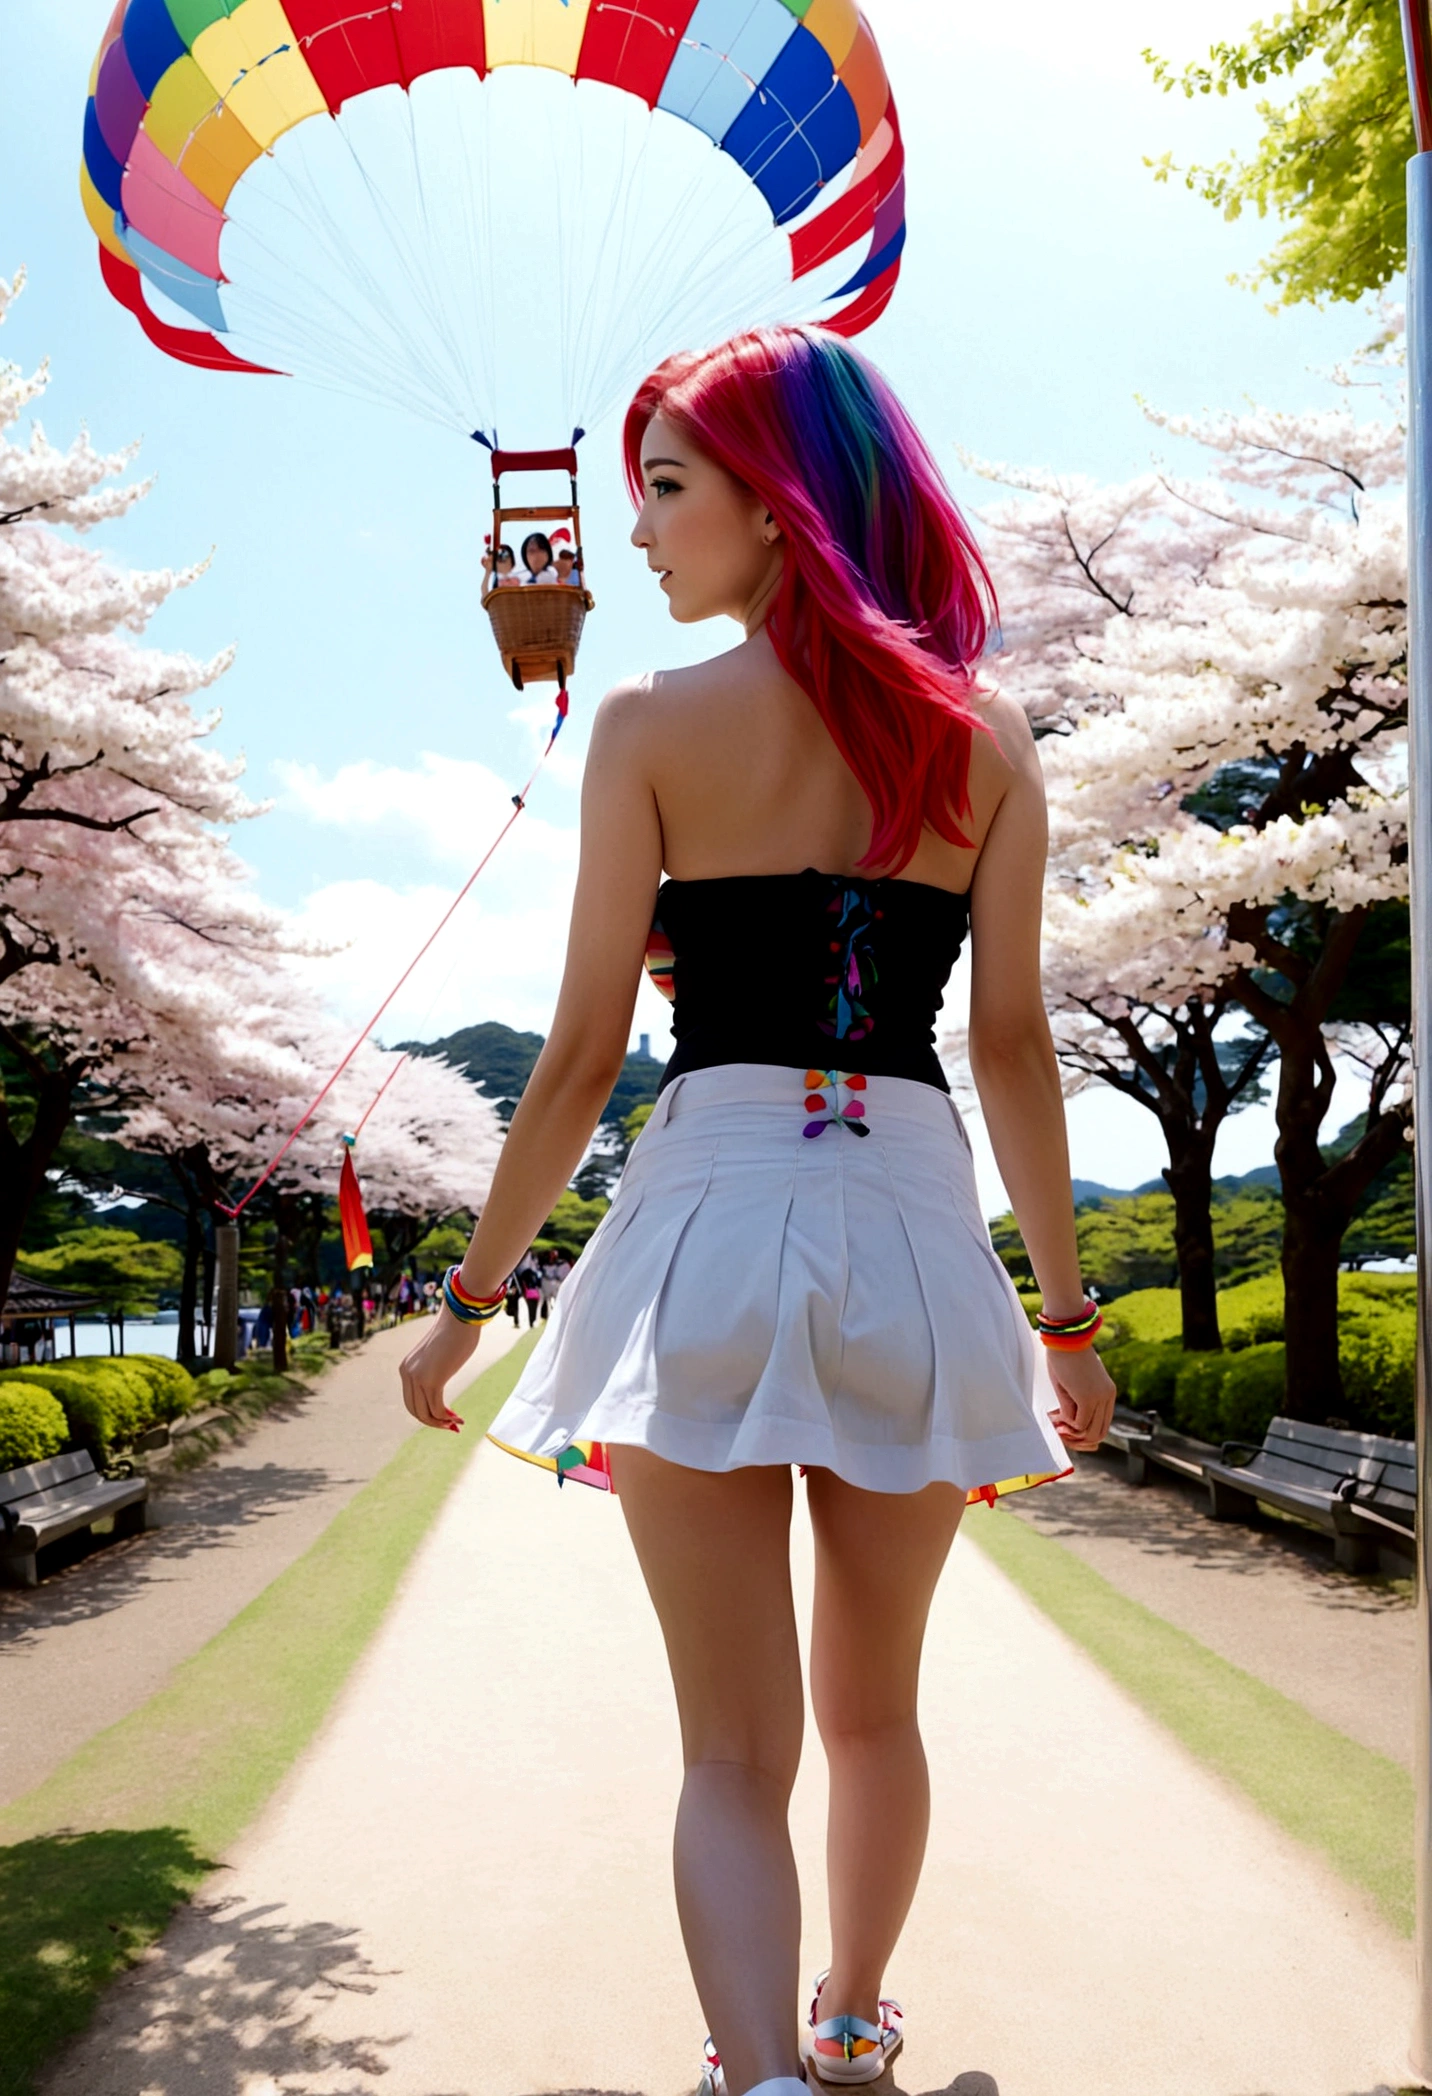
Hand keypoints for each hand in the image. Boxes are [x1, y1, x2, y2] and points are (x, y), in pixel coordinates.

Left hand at [400, 1308, 481, 1431]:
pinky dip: (447, 1417)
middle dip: (433, 1422)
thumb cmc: (455, 1333)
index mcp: (406, 1368)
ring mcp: (418, 1377)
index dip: (426, 1413)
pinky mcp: (431, 1380)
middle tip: (451, 1426)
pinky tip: (459, 1418)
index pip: (411, 1400)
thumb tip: (441, 1380)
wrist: (460, 1318)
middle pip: (415, 1410)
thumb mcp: (437, 1355)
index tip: (445, 1417)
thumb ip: (434, 1369)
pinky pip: (436, 1408)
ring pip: (425, 1413)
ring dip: (441, 1422)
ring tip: (457, 1424)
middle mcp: (407, 1374)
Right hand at [1045, 1344, 1116, 1452]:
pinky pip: (1078, 1423)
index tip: (1066, 1428)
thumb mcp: (1074, 1383)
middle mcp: (1108, 1397)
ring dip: (1071, 1433)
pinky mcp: (1087, 1398)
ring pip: (1090, 1432)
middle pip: (1099, 1434)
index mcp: (1108, 1393)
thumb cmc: (1065, 1354)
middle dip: (1078, 1439)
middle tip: (1060, 1430)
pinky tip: (1056, 1413)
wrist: (1066, 1336)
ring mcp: (1099, 1398)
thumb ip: (1077, 1401)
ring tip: (1056, 1422)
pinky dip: (1066, 1423)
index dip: (1084, 1433)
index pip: (1102, 1425)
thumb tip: (1068, 1423)